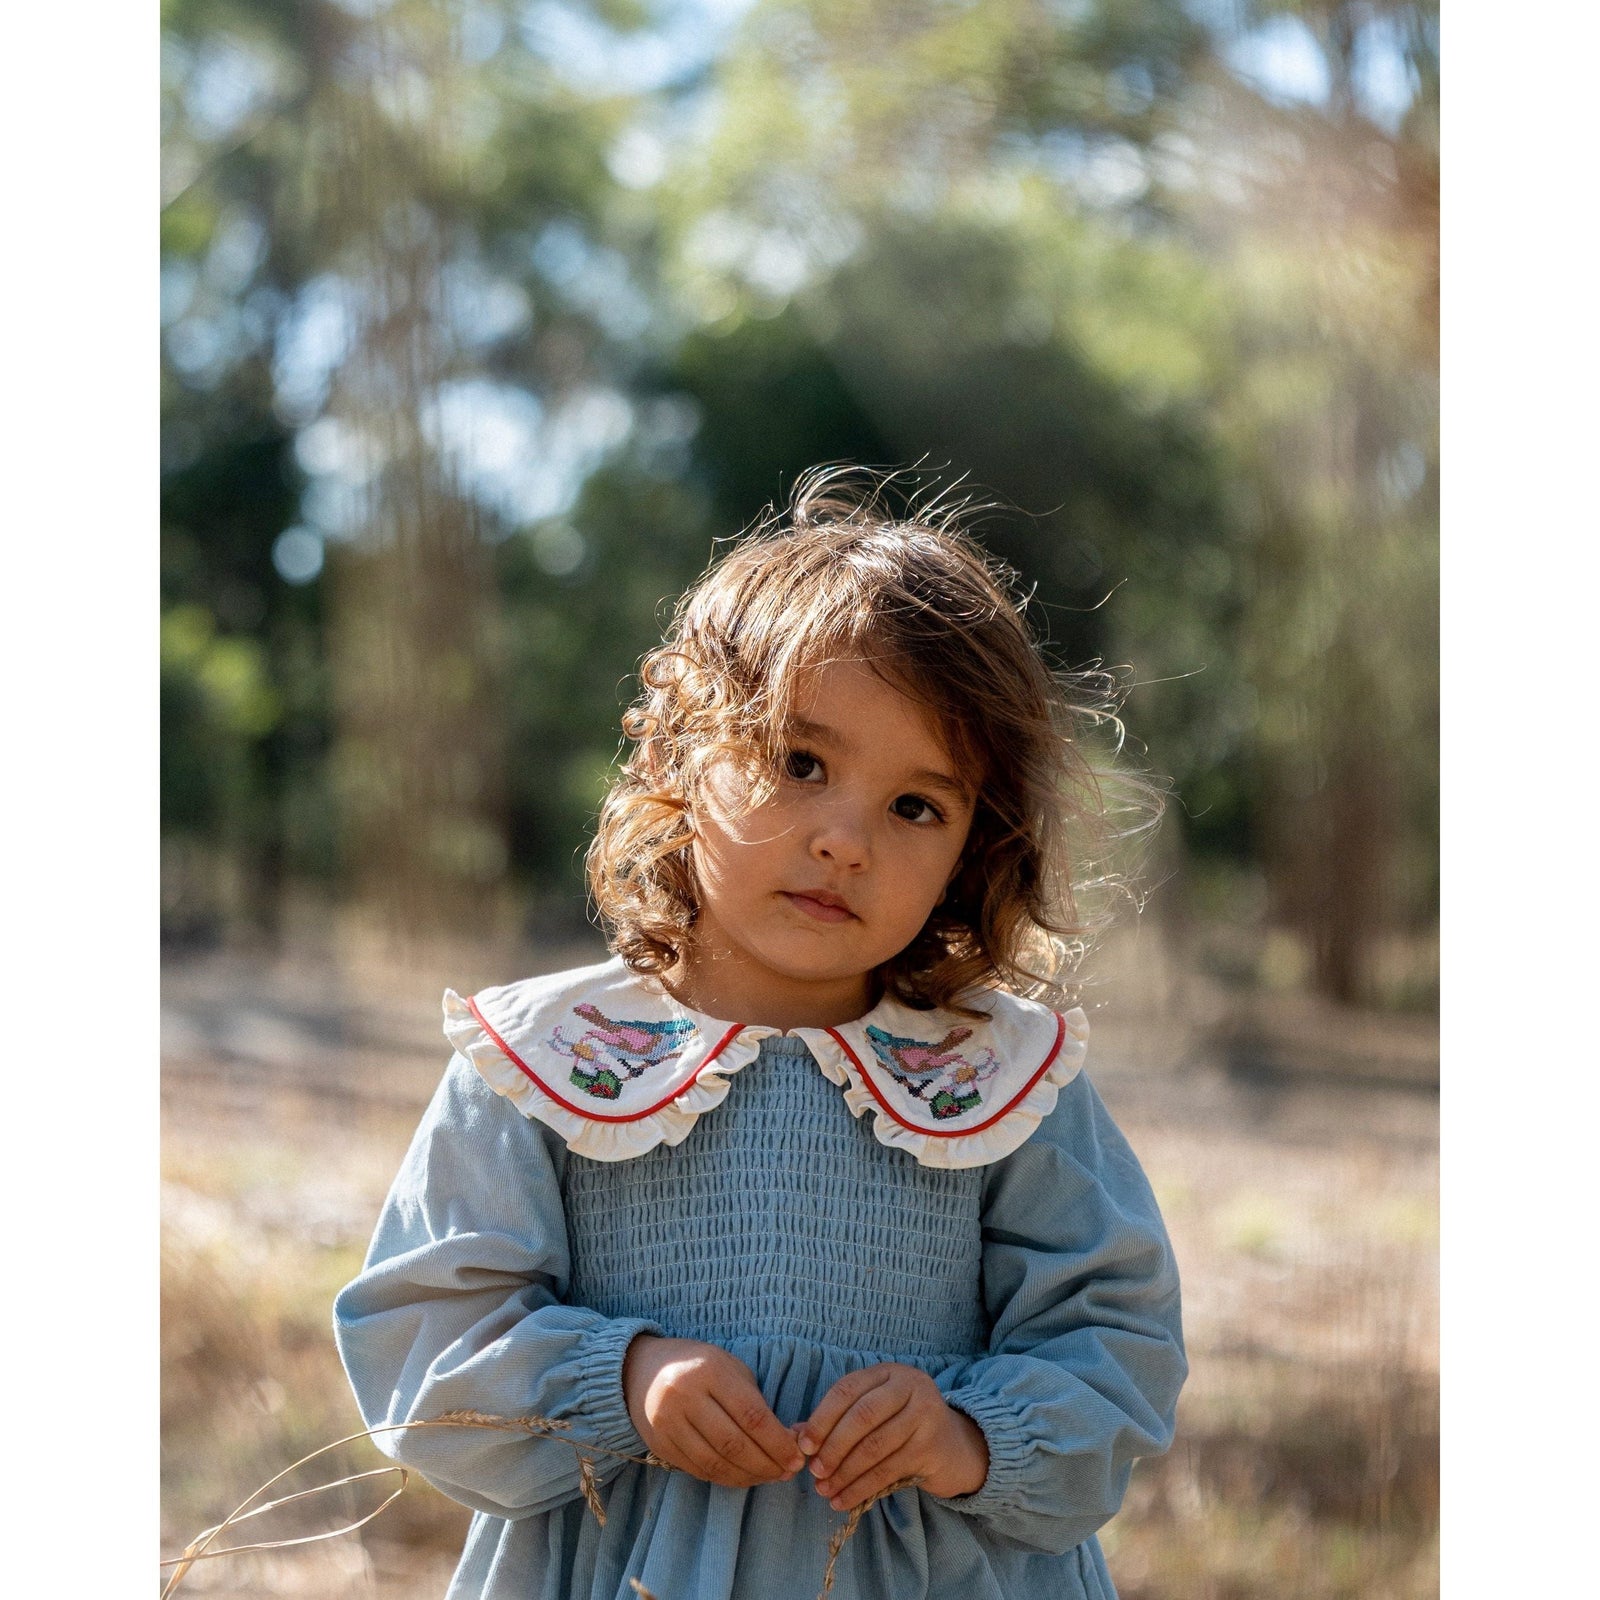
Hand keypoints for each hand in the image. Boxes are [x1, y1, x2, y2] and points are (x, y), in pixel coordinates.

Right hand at [622, 1335, 805, 1488]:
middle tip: (788, 1473)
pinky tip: (744, 1476)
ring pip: (715, 1463)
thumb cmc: (699, 1366)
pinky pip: (698, 1470)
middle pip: (734, 1444)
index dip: (778, 1443)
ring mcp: (668, 1423)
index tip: (798, 1458)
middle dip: (767, 1464)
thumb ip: (758, 1402)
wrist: (642, 1370)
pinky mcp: (659, 1445)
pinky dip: (726, 1478)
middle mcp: (686, 1396)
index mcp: (710, 1371)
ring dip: (748, 1477)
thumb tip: (792, 1440)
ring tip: (770, 1477)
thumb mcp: (730, 1369)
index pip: (752, 1415)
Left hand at [797, 1363, 989, 1510]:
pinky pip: (888, 1471)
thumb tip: (794, 1435)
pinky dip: (861, 1488)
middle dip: (833, 1447)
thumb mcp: (873, 1413)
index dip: (822, 1418)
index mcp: (888, 1372)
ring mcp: (924, 1415)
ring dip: (844, 1473)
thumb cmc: (903, 1427)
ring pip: (874, 1447)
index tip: (804, 1445)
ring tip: (825, 1490)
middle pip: (861, 1417)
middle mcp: (910, 1386)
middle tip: (815, 1472)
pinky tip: (844, 1500)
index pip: (847, 1389)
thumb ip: (837, 1420)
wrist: (955, 1447)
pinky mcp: (931, 1448)